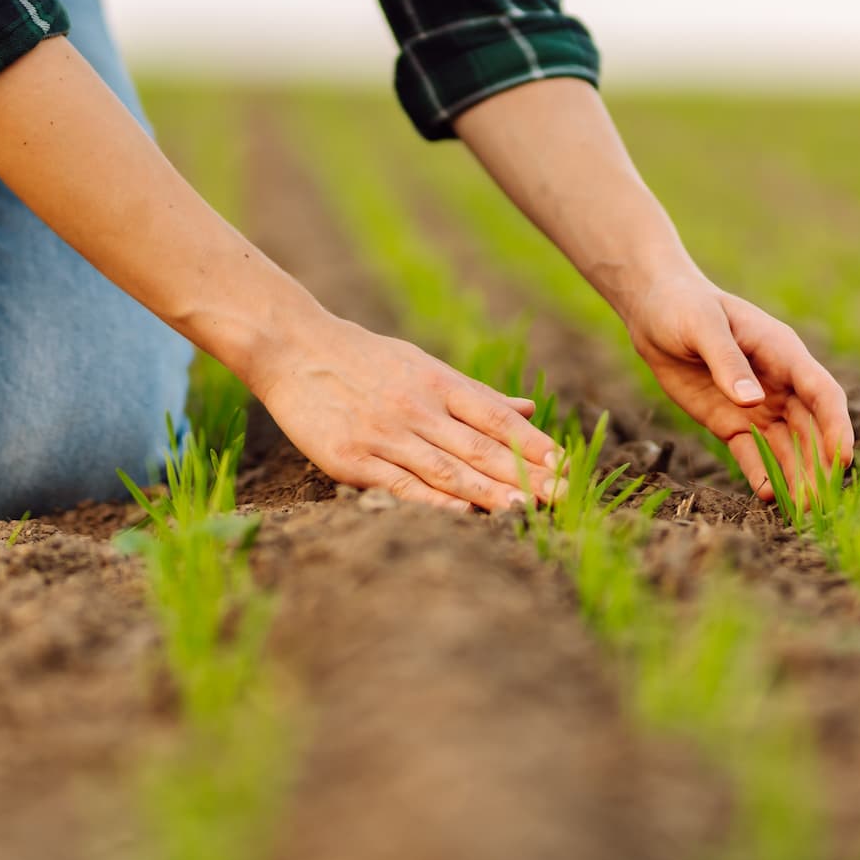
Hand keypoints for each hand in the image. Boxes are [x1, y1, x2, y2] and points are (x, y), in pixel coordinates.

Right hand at [245, 314, 562, 511]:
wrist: (292, 347)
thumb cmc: (362, 358)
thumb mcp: (421, 364)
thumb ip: (474, 393)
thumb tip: (529, 409)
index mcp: (437, 383)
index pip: (497, 418)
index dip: (534, 444)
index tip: (568, 467)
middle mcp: (416, 407)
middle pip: (480, 447)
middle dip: (526, 475)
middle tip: (564, 499)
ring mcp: (384, 433)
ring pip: (446, 468)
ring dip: (488, 492)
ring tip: (525, 510)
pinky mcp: (350, 457)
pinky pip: (398, 483)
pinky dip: (432, 499)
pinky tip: (460, 513)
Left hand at [622, 275, 853, 502]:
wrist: (655, 312)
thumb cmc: (684, 307)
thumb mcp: (702, 326)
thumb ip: (726, 360)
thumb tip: (753, 400)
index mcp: (782, 352)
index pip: (821, 393)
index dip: (836, 425)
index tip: (842, 457)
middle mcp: (779, 384)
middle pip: (810, 429)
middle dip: (818, 464)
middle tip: (819, 501)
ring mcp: (757, 406)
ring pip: (786, 447)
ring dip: (796, 476)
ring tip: (800, 510)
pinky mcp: (732, 423)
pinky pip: (752, 453)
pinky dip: (761, 473)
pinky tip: (767, 495)